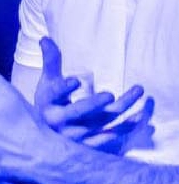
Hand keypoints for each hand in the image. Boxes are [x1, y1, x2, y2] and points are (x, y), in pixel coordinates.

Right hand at [34, 37, 152, 152]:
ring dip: (118, 113)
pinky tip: (138, 118)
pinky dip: (125, 129)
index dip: (64, 88)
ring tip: (135, 97)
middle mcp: (60, 122)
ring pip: (99, 123)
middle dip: (93, 104)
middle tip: (109, 94)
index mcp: (48, 104)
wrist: (46, 134)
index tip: (75, 80)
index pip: (54, 94)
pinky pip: (110, 138)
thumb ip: (51, 61)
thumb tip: (45, 38)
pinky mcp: (89, 145)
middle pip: (77, 112)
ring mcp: (75, 136)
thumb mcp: (48, 83)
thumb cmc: (50, 103)